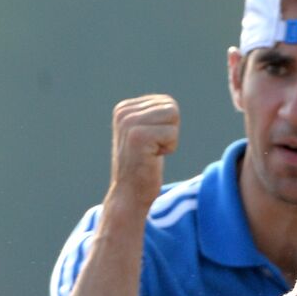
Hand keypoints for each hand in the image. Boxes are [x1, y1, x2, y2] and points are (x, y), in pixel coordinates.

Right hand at [108, 95, 179, 211]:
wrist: (130, 193)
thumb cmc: (144, 164)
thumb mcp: (146, 133)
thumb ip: (154, 115)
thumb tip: (170, 104)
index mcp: (124, 108)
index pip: (167, 102)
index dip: (167, 126)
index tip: (151, 142)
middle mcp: (123, 112)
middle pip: (171, 108)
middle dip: (170, 131)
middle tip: (152, 149)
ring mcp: (128, 123)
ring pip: (173, 117)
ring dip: (169, 140)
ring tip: (151, 152)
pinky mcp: (137, 137)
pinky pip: (172, 133)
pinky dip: (169, 148)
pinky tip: (151, 158)